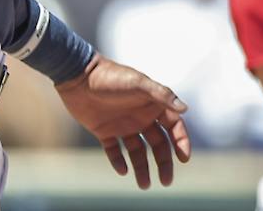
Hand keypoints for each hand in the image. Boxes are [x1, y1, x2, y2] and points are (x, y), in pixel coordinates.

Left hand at [55, 55, 190, 188]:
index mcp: (153, 104)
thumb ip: (161, 95)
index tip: (184, 159)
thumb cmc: (111, 76)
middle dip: (164, 162)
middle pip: (158, 143)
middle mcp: (141, 116)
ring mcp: (123, 125)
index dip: (181, 141)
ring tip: (145, 185)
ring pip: (138, 151)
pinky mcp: (105, 131)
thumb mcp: (138, 83)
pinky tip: (123, 171)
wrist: (78, 76)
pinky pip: (115, 150)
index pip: (173, 126)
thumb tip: (185, 109)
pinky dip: (119, 161)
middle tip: (167, 181)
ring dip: (143, 167)